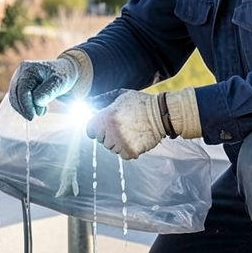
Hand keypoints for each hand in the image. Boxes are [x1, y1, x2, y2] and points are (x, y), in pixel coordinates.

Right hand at [8, 56, 80, 119]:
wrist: (66, 74)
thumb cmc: (63, 76)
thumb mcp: (59, 83)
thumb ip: (48, 92)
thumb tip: (36, 102)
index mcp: (29, 68)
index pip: (22, 89)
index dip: (25, 104)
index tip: (31, 116)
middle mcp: (21, 73)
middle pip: (15, 94)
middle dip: (23, 108)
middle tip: (32, 117)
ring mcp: (19, 80)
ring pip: (14, 98)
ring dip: (23, 109)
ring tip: (40, 111)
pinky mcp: (20, 88)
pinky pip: (17, 100)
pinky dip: (24, 107)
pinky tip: (35, 110)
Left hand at [86, 87, 202, 159]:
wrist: (161, 114)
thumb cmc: (141, 104)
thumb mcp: (120, 97)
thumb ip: (103, 102)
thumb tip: (90, 104)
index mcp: (105, 117)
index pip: (90, 130)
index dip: (97, 129)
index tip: (104, 127)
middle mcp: (110, 132)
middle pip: (102, 140)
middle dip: (109, 135)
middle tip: (123, 127)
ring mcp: (120, 143)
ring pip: (112, 148)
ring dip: (119, 143)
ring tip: (132, 132)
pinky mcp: (130, 152)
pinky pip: (123, 155)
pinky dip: (129, 150)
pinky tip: (136, 139)